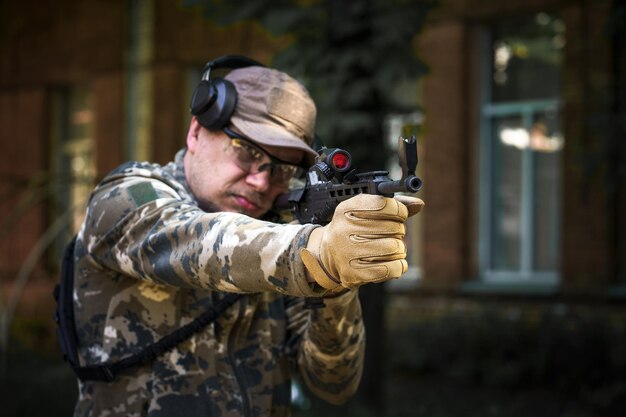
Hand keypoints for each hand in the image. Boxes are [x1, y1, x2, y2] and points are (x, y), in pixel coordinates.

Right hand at [301, 194, 420, 289]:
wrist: (328, 256)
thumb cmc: (352, 230)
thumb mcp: (366, 212)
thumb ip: (393, 205)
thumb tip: (418, 204)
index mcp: (346, 209)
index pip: (383, 204)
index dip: (399, 210)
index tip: (400, 214)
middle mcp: (343, 230)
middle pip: (393, 227)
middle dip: (399, 230)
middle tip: (391, 234)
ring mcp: (347, 253)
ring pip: (394, 247)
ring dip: (400, 249)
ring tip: (392, 248)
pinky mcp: (354, 273)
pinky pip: (391, 269)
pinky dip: (399, 266)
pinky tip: (395, 262)